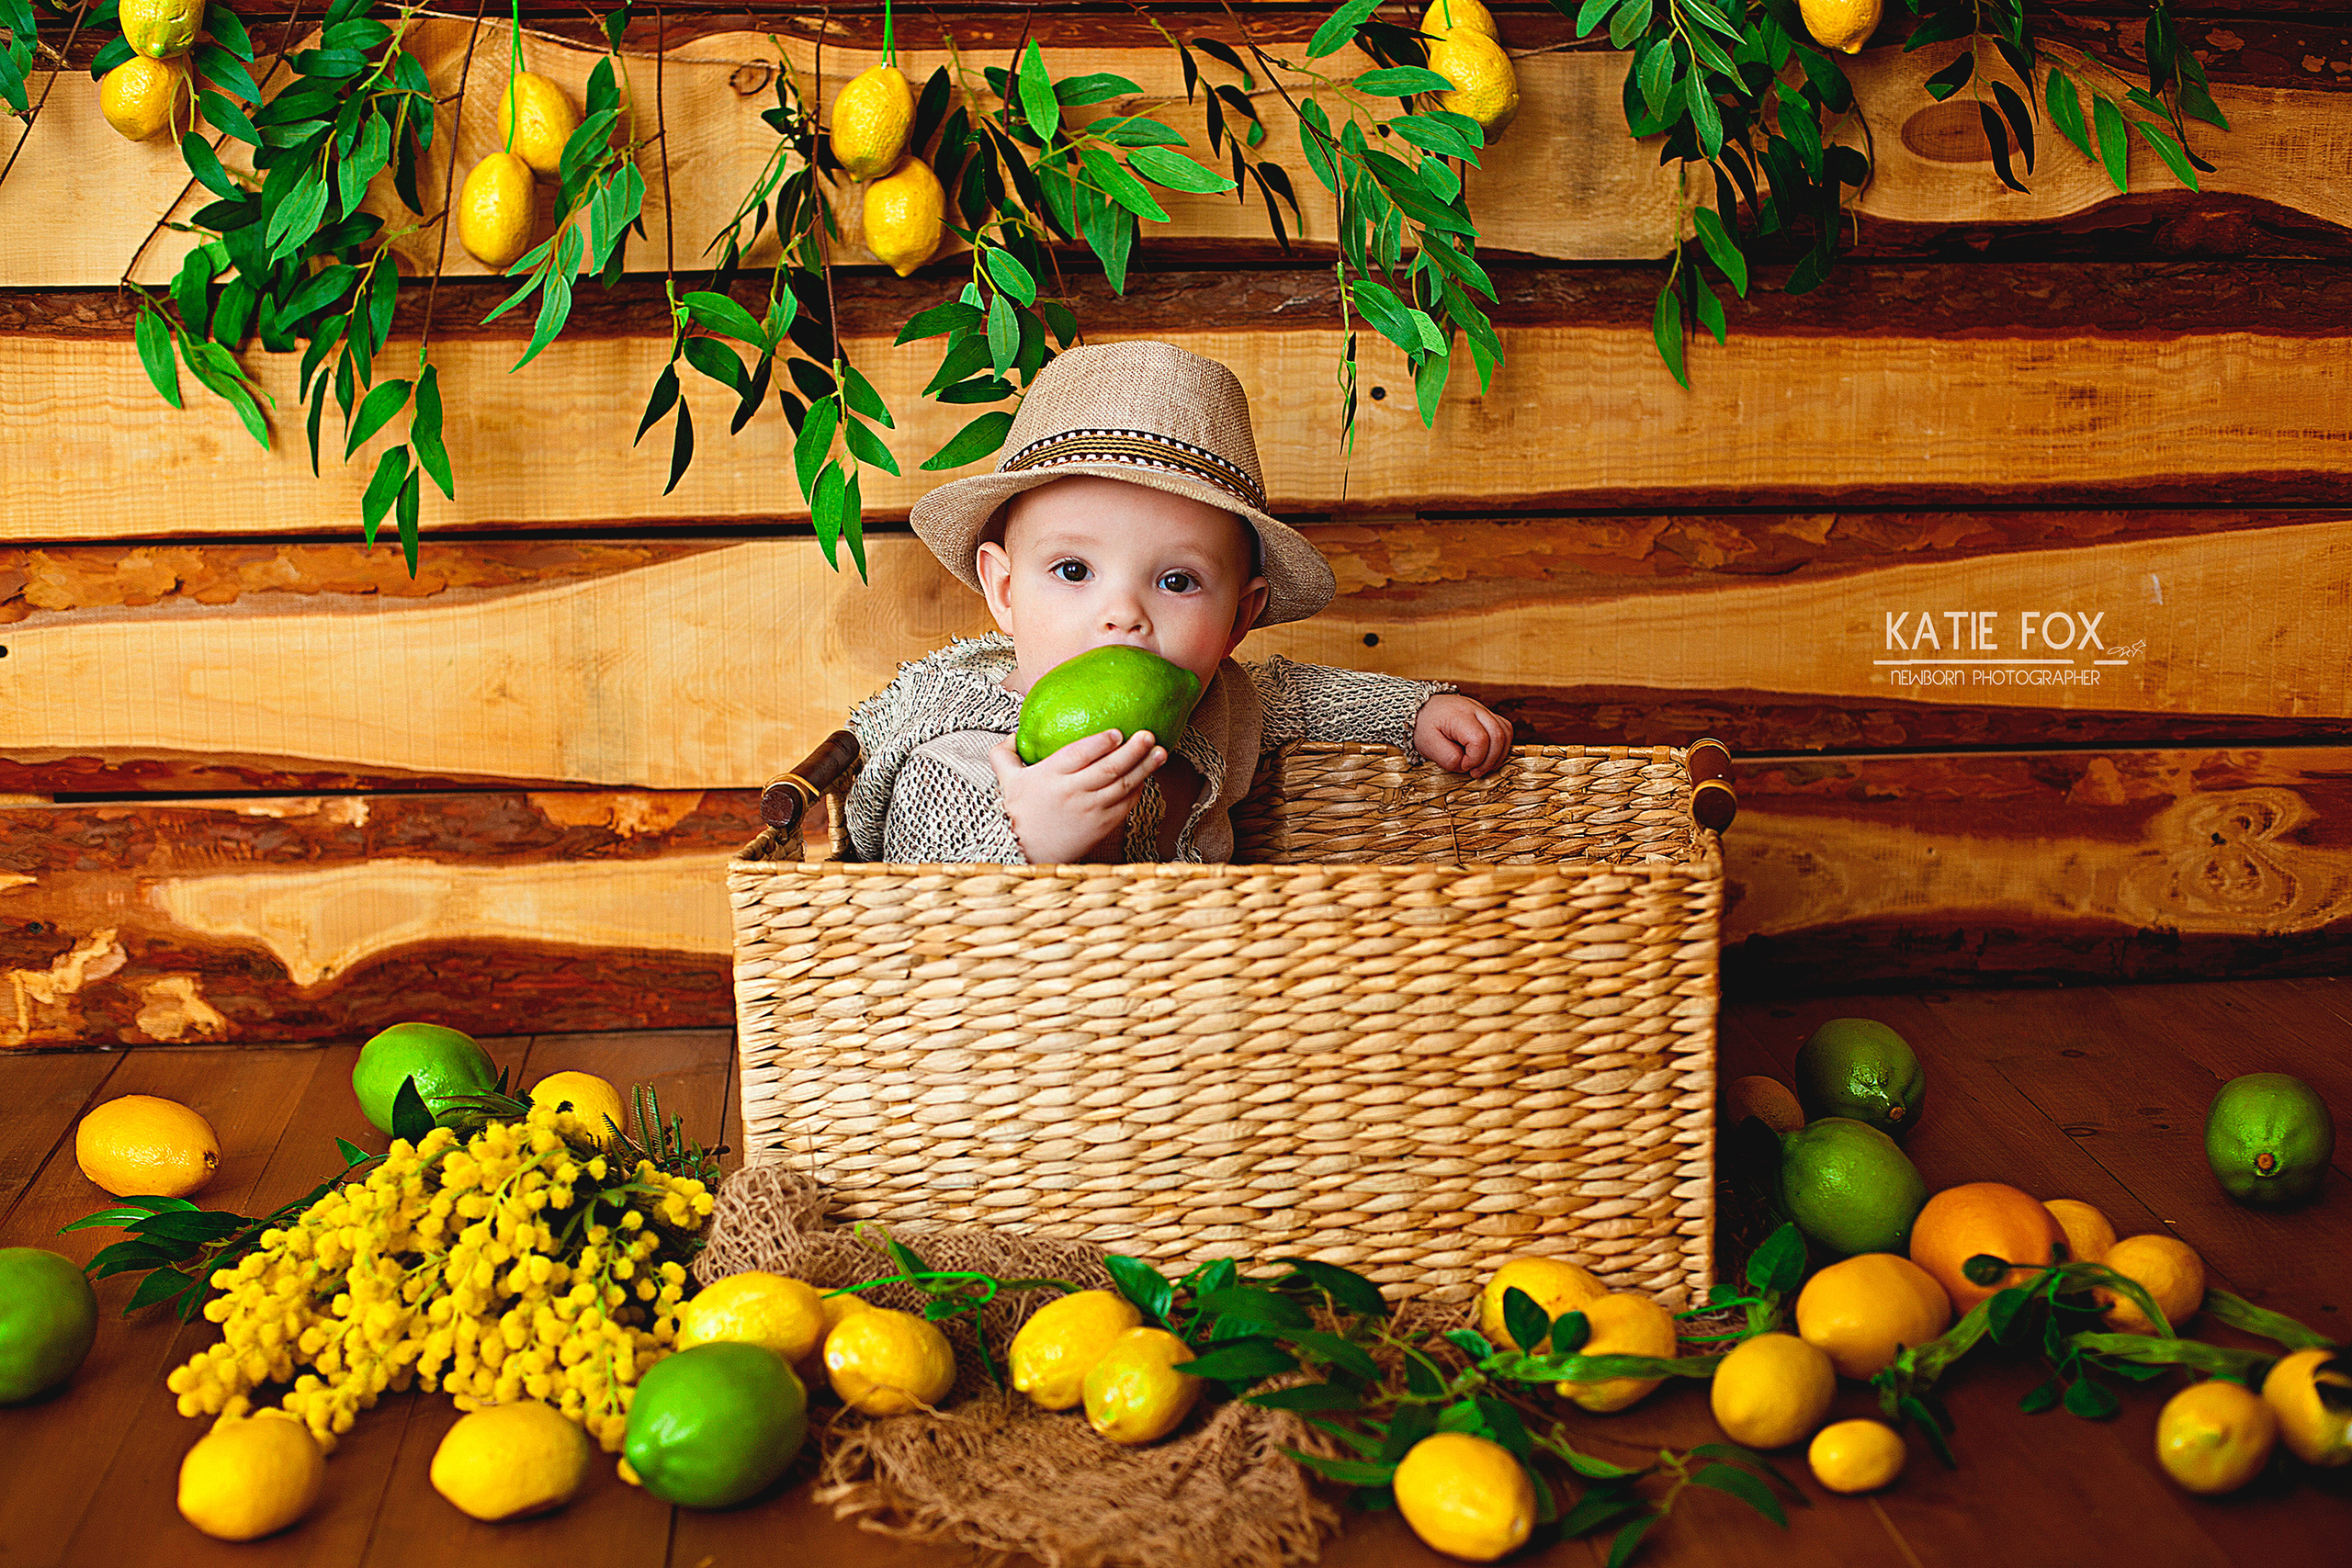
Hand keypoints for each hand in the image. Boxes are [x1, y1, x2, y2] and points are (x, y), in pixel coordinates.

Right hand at [989, 729, 1166, 863]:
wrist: (1026, 852)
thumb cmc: (1019, 813)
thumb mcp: (1006, 780)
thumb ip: (1005, 753)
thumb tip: (1014, 732)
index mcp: (1050, 776)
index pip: (1079, 754)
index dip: (1100, 742)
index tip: (1117, 732)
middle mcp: (1072, 792)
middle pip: (1109, 768)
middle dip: (1133, 750)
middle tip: (1149, 735)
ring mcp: (1090, 810)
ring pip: (1123, 785)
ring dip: (1145, 768)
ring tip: (1160, 752)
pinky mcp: (1102, 826)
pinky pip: (1125, 804)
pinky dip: (1138, 789)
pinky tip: (1147, 776)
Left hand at [1414, 694, 1512, 776]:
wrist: (1419, 707)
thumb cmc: (1423, 726)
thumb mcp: (1428, 746)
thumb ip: (1449, 759)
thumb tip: (1467, 765)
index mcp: (1459, 716)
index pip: (1480, 740)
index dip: (1475, 759)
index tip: (1463, 766)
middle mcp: (1475, 709)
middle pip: (1499, 735)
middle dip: (1490, 760)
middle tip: (1475, 772)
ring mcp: (1483, 710)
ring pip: (1506, 731)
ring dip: (1499, 754)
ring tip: (1483, 766)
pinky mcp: (1486, 714)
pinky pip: (1504, 729)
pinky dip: (1501, 745)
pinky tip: (1488, 755)